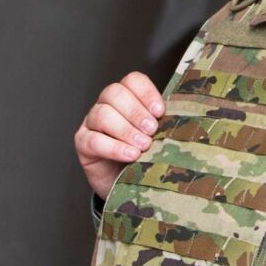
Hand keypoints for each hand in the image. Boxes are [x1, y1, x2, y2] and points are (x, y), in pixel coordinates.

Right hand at [74, 71, 165, 199]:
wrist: (126, 185)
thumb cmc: (145, 155)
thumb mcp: (157, 136)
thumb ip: (164, 123)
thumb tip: (183, 118)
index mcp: (127, 97)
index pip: (132, 81)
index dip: (146, 93)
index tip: (160, 112)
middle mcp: (106, 104)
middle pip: (115, 93)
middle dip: (136, 112)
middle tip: (152, 130)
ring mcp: (91, 122)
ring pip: (102, 114)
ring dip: (126, 130)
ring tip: (143, 146)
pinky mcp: (82, 143)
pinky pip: (93, 140)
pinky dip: (114, 147)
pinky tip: (130, 155)